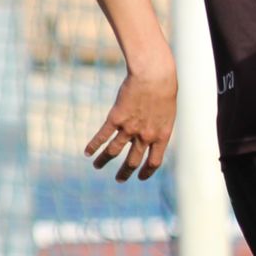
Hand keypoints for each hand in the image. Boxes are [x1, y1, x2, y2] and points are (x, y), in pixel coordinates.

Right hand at [86, 62, 175, 181]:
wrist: (154, 76)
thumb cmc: (165, 89)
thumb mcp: (168, 112)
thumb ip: (160, 126)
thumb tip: (154, 134)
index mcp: (162, 136)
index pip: (154, 162)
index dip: (146, 172)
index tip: (140, 177)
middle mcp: (145, 136)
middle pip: (133, 161)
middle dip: (125, 172)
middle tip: (120, 179)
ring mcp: (130, 128)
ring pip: (114, 151)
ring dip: (104, 161)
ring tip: (98, 166)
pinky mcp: (116, 118)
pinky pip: (102, 136)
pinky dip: (94, 145)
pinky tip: (87, 152)